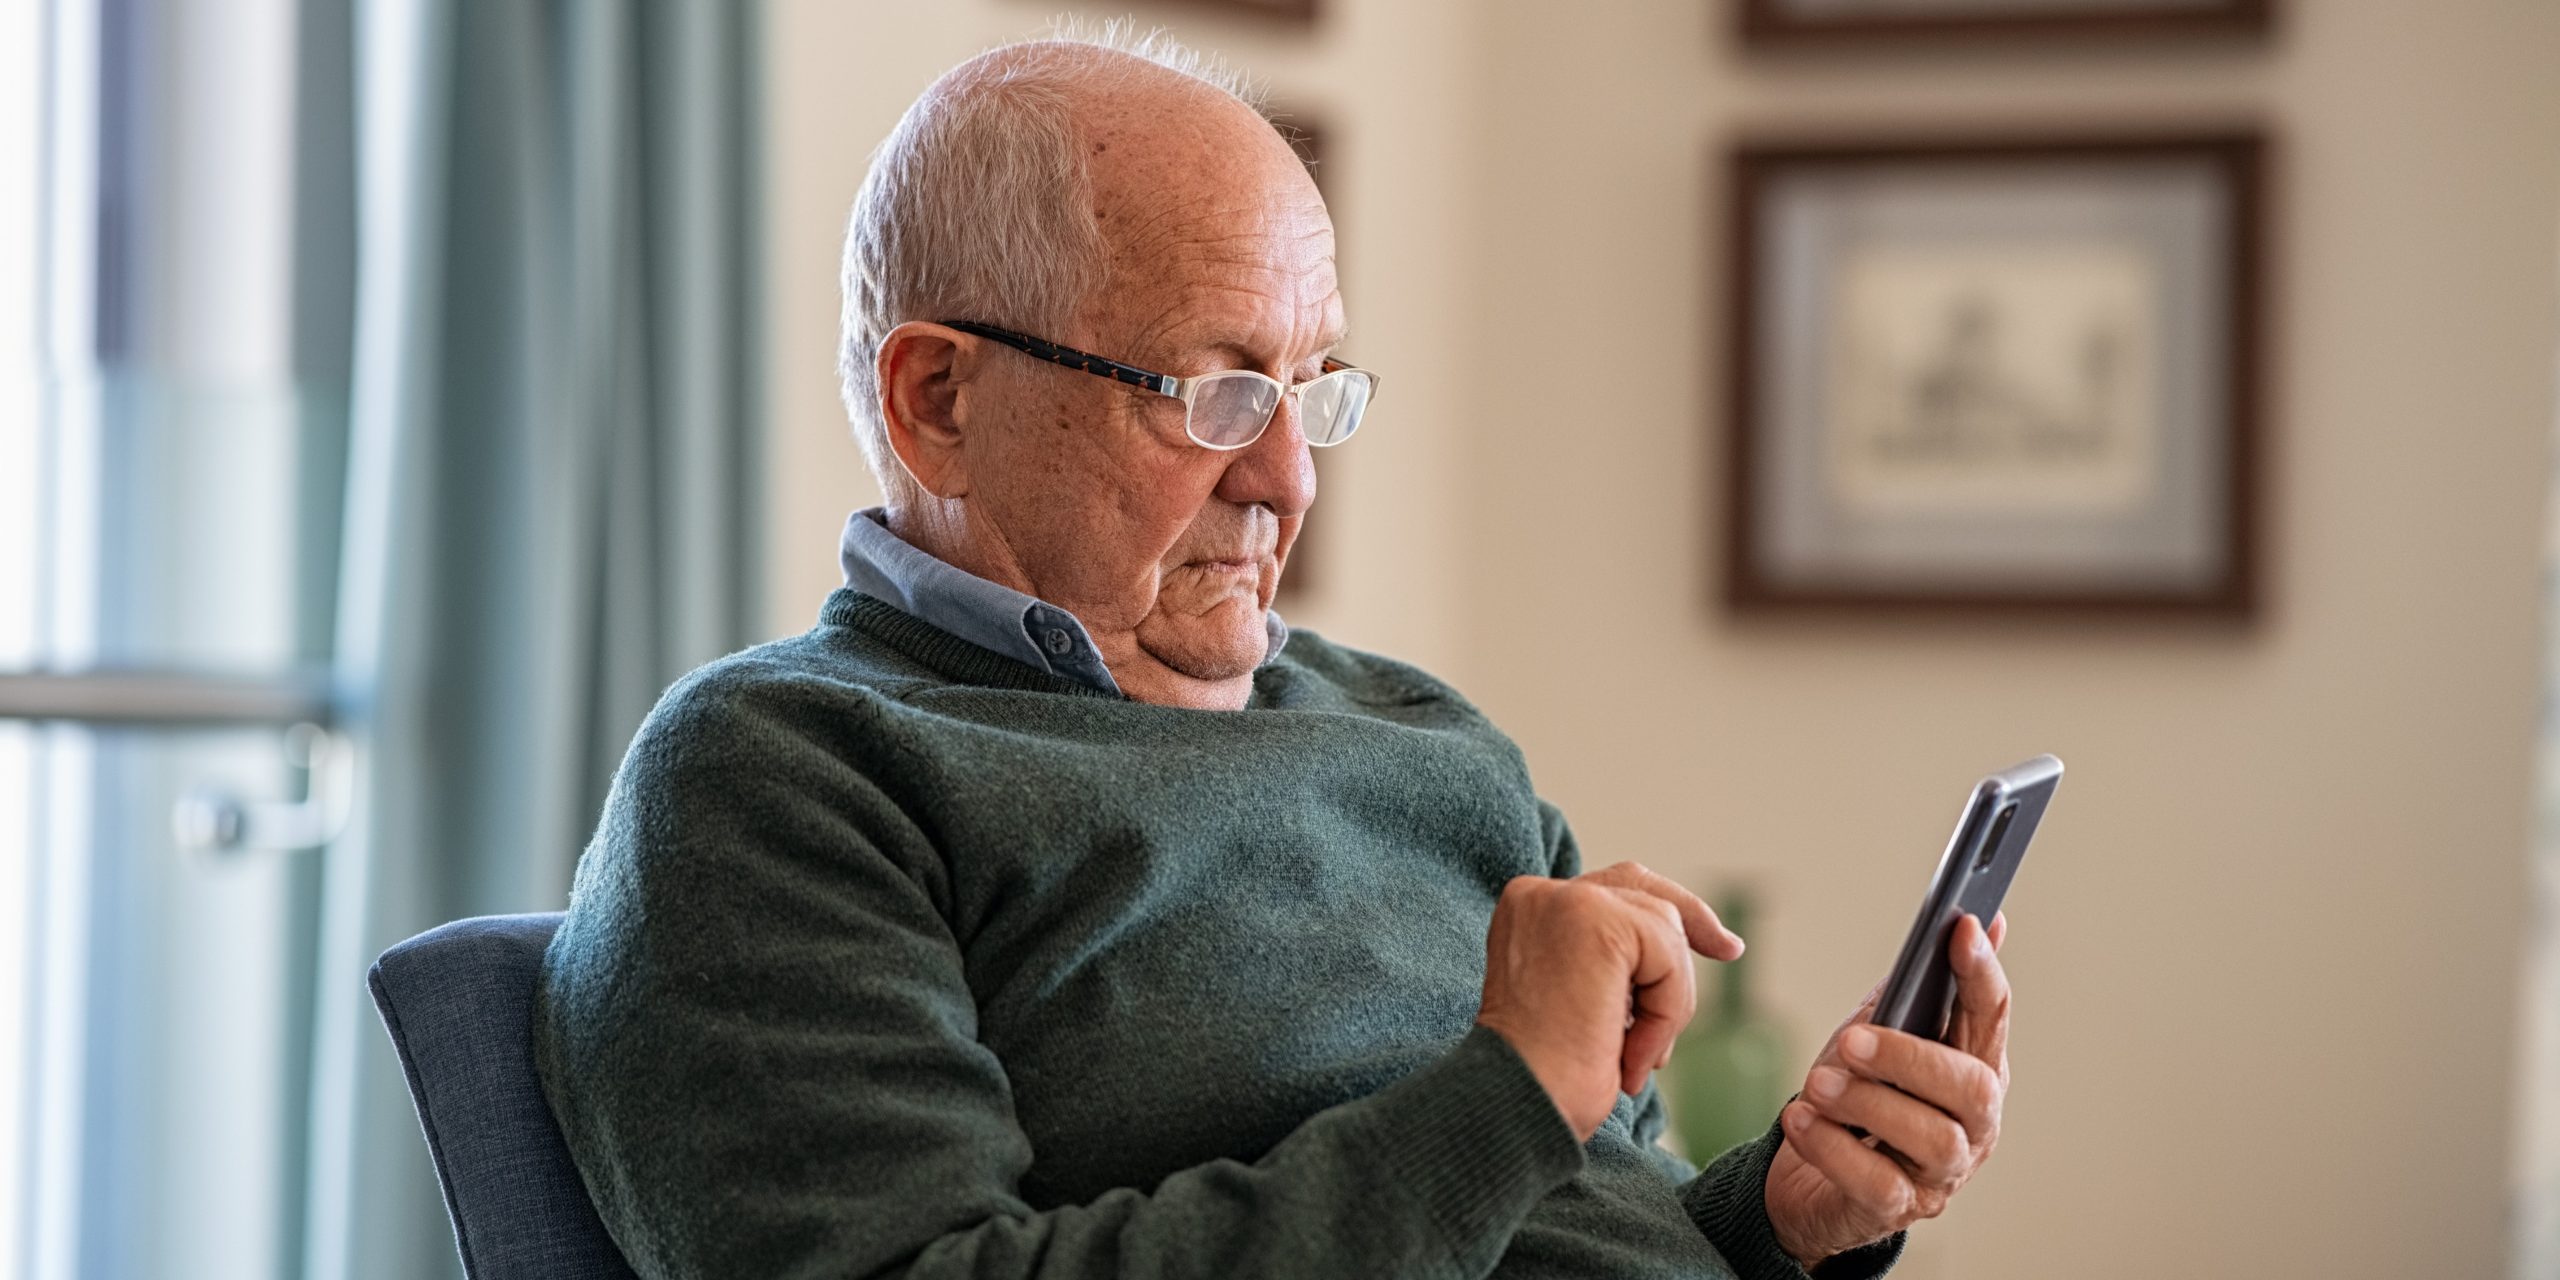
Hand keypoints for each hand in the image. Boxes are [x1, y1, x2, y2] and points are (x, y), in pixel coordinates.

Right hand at [1475, 863, 1744, 1140]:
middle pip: (1641, 889)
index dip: (1664, 914)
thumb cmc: (1546, 1076)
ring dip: (1667, 1003)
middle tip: (1729, 950)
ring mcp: (1565, 901)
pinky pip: (1668, 957)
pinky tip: (1632, 1054)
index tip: (1717, 943)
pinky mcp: (1595, 922)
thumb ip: (1611, 960)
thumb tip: (1681, 942)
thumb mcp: (1578, 1000)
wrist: (1517, 1107)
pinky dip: (1667, 1012)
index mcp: (1527, 909)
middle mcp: (1539, 894)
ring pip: (1664, 928)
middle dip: (1690, 921)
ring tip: (1632, 1056)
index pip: (1610, 889)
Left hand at [1764, 912, 2010, 1266]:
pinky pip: (1877, 1182)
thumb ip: (1914, 991)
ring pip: (1933, 1137)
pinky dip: (1833, 1147)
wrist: (1813, 1182)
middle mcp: (1974, 1124)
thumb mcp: (1880, 1035)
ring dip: (1868, 1103)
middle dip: (1912, 1058)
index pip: (1992, 1015)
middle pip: (1972, 1087)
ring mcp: (1941, 1172)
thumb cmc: (1856, 1098)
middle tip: (1853, 1042)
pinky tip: (1800, 1119)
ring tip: (1818, 1084)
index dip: (1980, 972)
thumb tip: (1965, 924)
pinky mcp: (1898, 1209)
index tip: (1960, 928)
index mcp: (1974, 1069)